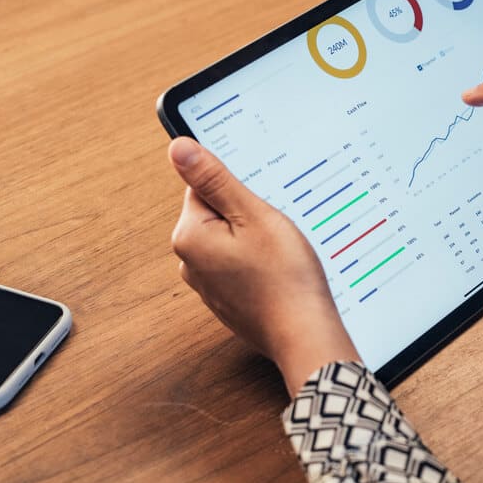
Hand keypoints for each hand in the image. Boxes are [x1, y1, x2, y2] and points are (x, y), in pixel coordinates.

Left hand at [168, 137, 359, 393]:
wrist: (304, 334)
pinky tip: (278, 273)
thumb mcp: (253, 215)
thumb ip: (214, 180)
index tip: (260, 205)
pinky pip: (239, 266)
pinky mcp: (226, 300)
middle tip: (273, 231)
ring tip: (279, 254)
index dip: (238, 190)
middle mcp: (190, 263)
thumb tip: (178, 148)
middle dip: (247, 215)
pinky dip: (258, 265)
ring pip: (231, 241)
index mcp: (189, 236)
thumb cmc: (284, 278)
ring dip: (255, 241)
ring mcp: (208, 285)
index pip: (203, 187)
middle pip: (216, 215)